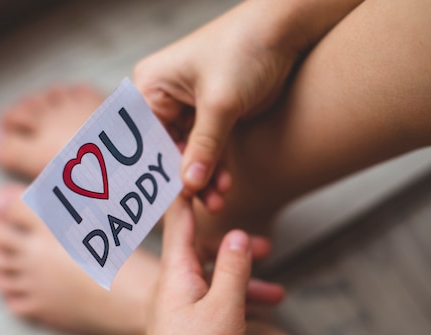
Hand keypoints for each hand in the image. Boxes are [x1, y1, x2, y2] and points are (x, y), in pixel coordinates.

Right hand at [134, 1, 300, 210]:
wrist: (285, 33)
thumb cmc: (245, 51)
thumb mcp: (221, 103)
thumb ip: (205, 146)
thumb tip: (189, 186)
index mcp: (151, 86)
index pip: (144, 138)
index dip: (155, 170)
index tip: (165, 199)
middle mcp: (165, 97)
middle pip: (166, 150)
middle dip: (185, 179)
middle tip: (198, 205)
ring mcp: (189, 108)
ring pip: (190, 154)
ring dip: (204, 179)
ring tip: (218, 201)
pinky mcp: (213, 116)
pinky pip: (209, 150)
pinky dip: (217, 169)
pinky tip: (225, 187)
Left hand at [147, 196, 282, 334]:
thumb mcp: (226, 308)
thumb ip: (232, 267)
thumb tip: (234, 232)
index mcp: (174, 276)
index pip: (178, 223)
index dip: (186, 195)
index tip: (190, 171)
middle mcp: (169, 290)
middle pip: (200, 252)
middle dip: (234, 247)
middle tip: (266, 246)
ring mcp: (175, 312)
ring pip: (210, 281)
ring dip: (242, 280)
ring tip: (276, 290)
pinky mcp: (184, 330)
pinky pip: (210, 304)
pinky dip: (235, 302)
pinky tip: (260, 311)